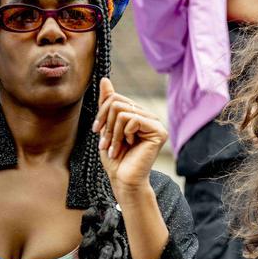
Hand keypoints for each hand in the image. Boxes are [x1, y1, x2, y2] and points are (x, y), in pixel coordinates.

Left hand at [93, 78, 167, 193]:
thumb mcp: (106, 127)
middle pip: (116, 102)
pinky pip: (131, 119)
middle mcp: (149, 117)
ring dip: (112, 132)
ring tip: (115, 147)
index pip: (115, 98)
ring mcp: (156, 123)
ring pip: (121, 111)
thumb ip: (108, 104)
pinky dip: (122, 134)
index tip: (98, 132)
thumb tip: (105, 79)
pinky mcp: (159, 131)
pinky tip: (128, 145)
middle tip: (106, 143)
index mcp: (139, 115)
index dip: (101, 113)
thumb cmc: (115, 157)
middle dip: (105, 123)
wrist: (123, 179)